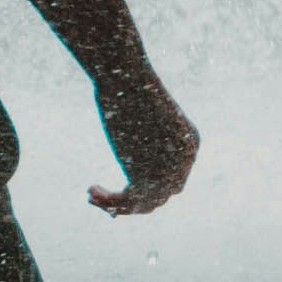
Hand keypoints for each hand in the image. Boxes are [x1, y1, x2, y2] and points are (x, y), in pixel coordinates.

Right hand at [91, 61, 197, 215]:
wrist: (125, 77)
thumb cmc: (129, 86)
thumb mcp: (140, 113)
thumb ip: (141, 136)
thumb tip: (133, 147)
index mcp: (189, 142)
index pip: (173, 177)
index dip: (148, 188)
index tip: (122, 190)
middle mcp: (185, 160)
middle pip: (163, 194)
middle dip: (132, 200)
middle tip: (105, 199)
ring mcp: (168, 170)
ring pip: (147, 203)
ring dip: (117, 204)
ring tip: (92, 195)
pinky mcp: (148, 176)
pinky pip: (130, 200)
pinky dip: (110, 201)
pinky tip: (91, 190)